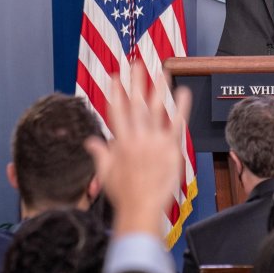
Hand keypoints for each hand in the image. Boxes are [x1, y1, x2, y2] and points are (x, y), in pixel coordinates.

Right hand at [84, 66, 192, 236]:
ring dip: (158, 87)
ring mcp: (154, 142)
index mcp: (121, 142)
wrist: (141, 208)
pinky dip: (180, 107)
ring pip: (157, 109)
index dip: (115, 92)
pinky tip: (183, 92)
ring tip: (162, 70)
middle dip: (136, 82)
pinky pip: (177, 124)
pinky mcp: (171, 149)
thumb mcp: (105, 173)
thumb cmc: (123, 195)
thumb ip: (99, 153)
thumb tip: (90, 142)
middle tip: (136, 63)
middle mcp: (137, 138)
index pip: (116, 110)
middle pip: (136, 104)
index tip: (115, 76)